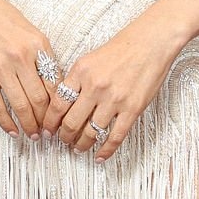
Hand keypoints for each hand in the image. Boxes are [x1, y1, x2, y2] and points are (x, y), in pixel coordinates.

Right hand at [0, 0, 57, 138]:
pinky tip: (14, 131)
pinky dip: (6, 122)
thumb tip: (58, 92)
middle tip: (51, 133)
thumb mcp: (36, 36)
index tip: (63, 118)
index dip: (60, 106)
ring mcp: (0, 68)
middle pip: (39, 99)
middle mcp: (20, 57)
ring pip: (19, 105)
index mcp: (38, 47)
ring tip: (34, 135)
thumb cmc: (9, 24)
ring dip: (29, 125)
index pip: (54, 84)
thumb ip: (47, 60)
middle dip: (46, 121)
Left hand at [41, 15, 181, 161]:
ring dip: (82, 145)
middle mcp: (95, 87)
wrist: (151, 42)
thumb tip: (62, 105)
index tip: (47, 130)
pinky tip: (100, 156)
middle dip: (64, 137)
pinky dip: (106, 150)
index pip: (58, 104)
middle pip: (71, 122)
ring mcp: (114, 100)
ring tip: (78, 148)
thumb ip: (75, 80)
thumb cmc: (122, 48)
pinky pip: (115, 136)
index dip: (49, 122)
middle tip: (62, 141)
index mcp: (80, 72)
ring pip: (91, 133)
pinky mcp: (132, 109)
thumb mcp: (90, 59)